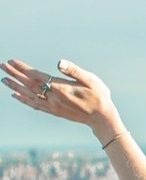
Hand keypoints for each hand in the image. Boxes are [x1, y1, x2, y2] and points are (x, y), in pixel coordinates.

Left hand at [2, 59, 125, 144]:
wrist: (102, 118)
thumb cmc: (99, 97)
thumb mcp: (91, 80)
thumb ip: (74, 71)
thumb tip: (59, 63)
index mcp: (60, 88)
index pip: (36, 76)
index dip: (22, 68)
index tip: (11, 61)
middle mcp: (53, 98)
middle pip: (29, 85)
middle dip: (14, 75)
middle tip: (2, 67)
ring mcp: (53, 106)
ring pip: (29, 95)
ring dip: (15, 87)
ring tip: (4, 79)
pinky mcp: (54, 112)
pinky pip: (34, 105)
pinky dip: (23, 99)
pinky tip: (16, 95)